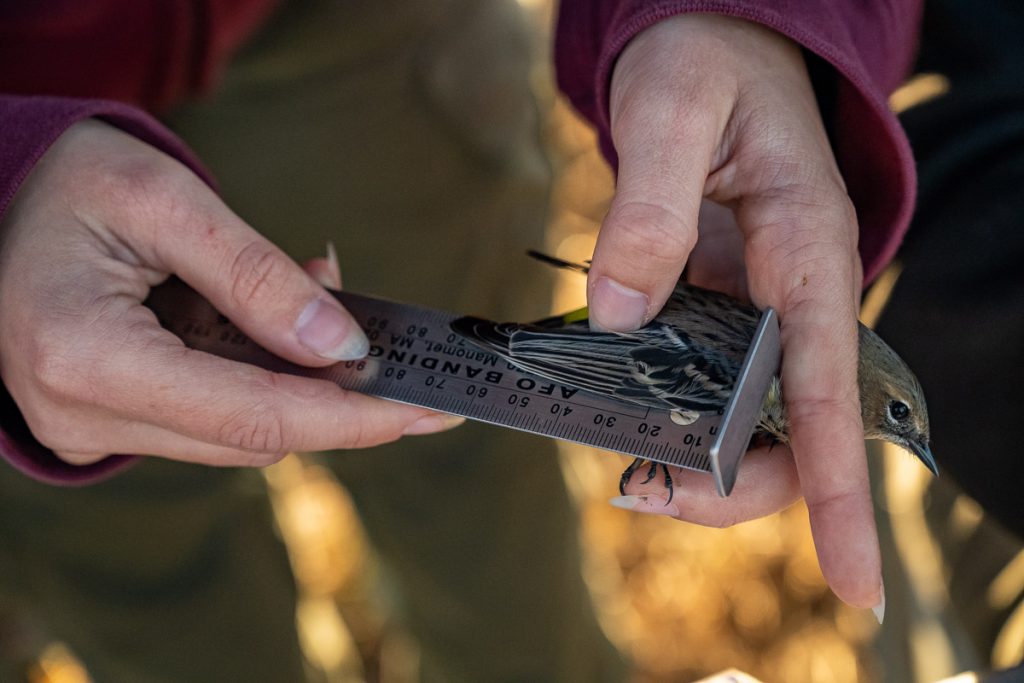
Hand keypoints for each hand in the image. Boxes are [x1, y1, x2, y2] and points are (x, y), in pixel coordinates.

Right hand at [0, 120, 457, 466]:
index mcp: (84, 356)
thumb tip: (343, 345)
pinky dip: (259, 377)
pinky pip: (207, 416)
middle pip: (251, 434)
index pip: (251, 416)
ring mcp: (87, 427)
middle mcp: (79, 413)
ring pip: (235, 430)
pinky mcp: (103, 421)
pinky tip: (277, 329)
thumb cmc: (64, 182)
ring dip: (298, 380)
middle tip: (397, 349)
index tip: (428, 408)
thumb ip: (255, 275)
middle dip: (337, 396)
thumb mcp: (164, 200)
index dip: (351, 417)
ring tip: (326, 310)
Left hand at [593, 15, 878, 610]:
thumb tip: (619, 316)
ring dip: (692, 459)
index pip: (828, 390)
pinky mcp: (721, 305)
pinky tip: (615, 416)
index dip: (839, 490)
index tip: (856, 582)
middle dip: (730, 486)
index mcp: (806, 250)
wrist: (712, 46)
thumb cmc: (707, 63)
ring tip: (621, 470)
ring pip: (746, 417)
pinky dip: (665, 413)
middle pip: (789, 430)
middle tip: (638, 493)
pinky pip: (704, 381)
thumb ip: (647, 209)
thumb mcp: (671, 110)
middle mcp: (795, 293)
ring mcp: (758, 306)